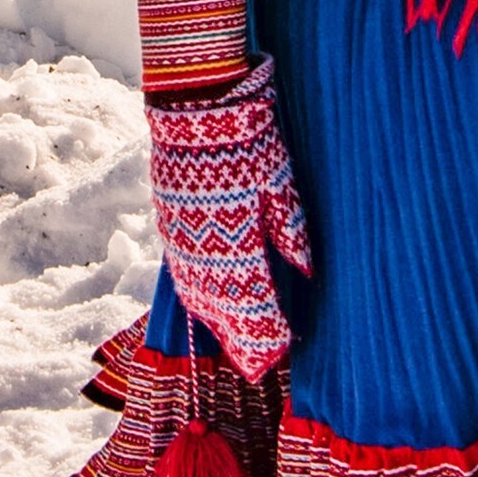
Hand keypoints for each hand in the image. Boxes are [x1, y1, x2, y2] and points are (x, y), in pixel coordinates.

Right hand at [146, 59, 309, 377]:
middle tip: (262, 366)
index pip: (252, 304)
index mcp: (234, 241)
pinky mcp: (170, 229)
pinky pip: (185, 278)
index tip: (282, 356)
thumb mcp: (281, 184)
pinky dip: (201, 299)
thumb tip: (307, 273)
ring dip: (219, 324)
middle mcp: (201, 250)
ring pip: (199, 297)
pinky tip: (211, 308)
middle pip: (221, 310)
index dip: (265, 335)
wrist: (194, 111)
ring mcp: (180, 241)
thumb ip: (292, 232)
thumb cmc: (250, 142)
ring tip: (241, 345)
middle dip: (242, 339)